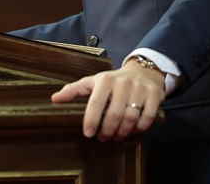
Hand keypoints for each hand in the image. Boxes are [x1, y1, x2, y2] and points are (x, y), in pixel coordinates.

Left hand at [50, 59, 164, 139]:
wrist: (144, 71)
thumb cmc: (114, 81)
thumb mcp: (93, 82)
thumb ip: (74, 90)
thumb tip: (54, 99)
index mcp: (105, 79)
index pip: (96, 103)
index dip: (91, 120)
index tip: (88, 134)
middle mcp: (123, 82)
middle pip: (114, 114)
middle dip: (108, 131)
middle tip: (104, 138)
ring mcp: (140, 88)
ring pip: (131, 117)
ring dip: (123, 132)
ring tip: (117, 136)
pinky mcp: (155, 94)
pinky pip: (147, 117)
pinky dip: (140, 128)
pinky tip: (133, 131)